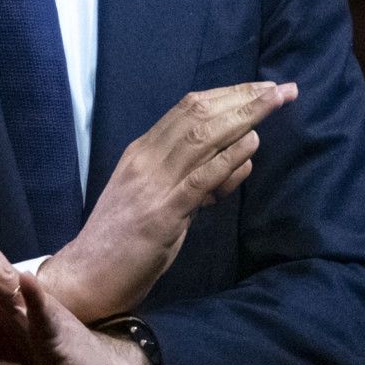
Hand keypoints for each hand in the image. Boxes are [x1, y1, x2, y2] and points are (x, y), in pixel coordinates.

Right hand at [40, 81, 295, 320]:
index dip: (227, 94)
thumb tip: (235, 160)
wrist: (85, 277)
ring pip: (202, 136)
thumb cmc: (121, 243)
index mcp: (141, 152)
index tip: (260, 87)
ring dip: (244, 115)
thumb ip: (190, 178)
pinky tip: (252, 142)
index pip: (186, 109)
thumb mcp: (155, 199)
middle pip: (198, 113)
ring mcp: (153, 184)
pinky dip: (229, 157)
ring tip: (275, 101)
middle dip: (242, 97)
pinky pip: (200, 177)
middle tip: (279, 87)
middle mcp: (146, 159)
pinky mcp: (162, 214)